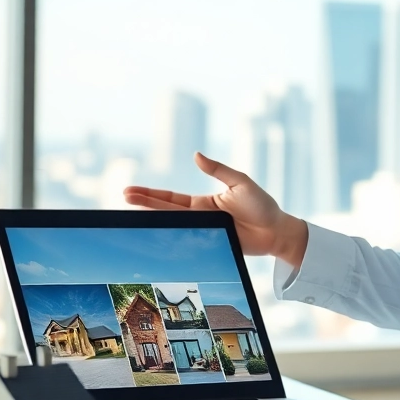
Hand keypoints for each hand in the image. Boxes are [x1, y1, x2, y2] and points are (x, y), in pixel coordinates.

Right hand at [123, 152, 309, 266]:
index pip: (171, 198)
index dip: (151, 195)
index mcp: (205, 202)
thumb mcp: (240, 183)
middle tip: (122, 197)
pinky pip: (189, 242)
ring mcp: (205, 231)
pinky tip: (157, 240)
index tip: (130, 191)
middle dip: (144, 204)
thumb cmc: (262, 205)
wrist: (277, 231)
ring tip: (132, 214)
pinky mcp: (213, 244)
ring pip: (174, 226)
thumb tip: (196, 155)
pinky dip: (173, 241)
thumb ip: (218, 170)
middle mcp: (201, 216)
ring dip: (154, 221)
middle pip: (166, 211)